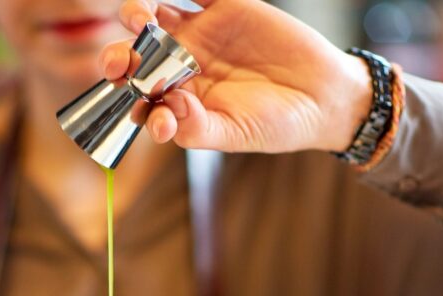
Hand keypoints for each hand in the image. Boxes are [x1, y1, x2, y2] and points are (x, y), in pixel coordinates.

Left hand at [99, 0, 374, 153]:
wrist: (323, 95)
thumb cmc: (275, 123)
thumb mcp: (236, 135)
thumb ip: (197, 129)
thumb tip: (166, 114)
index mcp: (175, 101)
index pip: (138, 99)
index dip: (130, 102)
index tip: (142, 107)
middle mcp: (177, 66)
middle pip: (134, 57)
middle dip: (118, 58)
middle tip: (119, 63)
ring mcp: (196, 34)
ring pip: (152, 18)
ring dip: (137, 15)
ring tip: (141, 20)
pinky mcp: (221, 6)